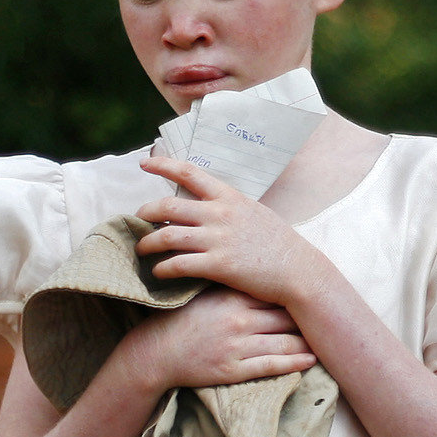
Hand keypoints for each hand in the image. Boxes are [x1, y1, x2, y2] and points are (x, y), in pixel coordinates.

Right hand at [122, 286, 317, 392]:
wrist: (157, 352)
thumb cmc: (181, 319)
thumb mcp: (205, 292)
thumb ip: (230, 282)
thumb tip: (256, 270)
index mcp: (231, 297)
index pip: (273, 292)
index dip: (295, 293)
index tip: (313, 291)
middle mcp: (238, 319)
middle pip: (284, 316)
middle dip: (306, 316)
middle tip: (327, 314)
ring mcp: (237, 346)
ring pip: (284, 341)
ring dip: (307, 340)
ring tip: (324, 338)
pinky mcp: (234, 370)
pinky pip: (272, 365)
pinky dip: (295, 362)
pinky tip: (311, 359)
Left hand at [133, 156, 318, 304]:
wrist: (299, 271)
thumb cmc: (277, 244)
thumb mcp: (253, 212)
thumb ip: (228, 206)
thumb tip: (207, 203)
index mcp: (228, 197)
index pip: (189, 172)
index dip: (162, 165)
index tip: (144, 164)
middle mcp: (220, 214)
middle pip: (167, 206)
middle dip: (145, 212)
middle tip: (137, 220)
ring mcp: (218, 240)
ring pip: (166, 236)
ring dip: (147, 243)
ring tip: (141, 249)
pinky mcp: (218, 266)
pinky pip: (178, 264)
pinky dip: (161, 268)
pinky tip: (157, 272)